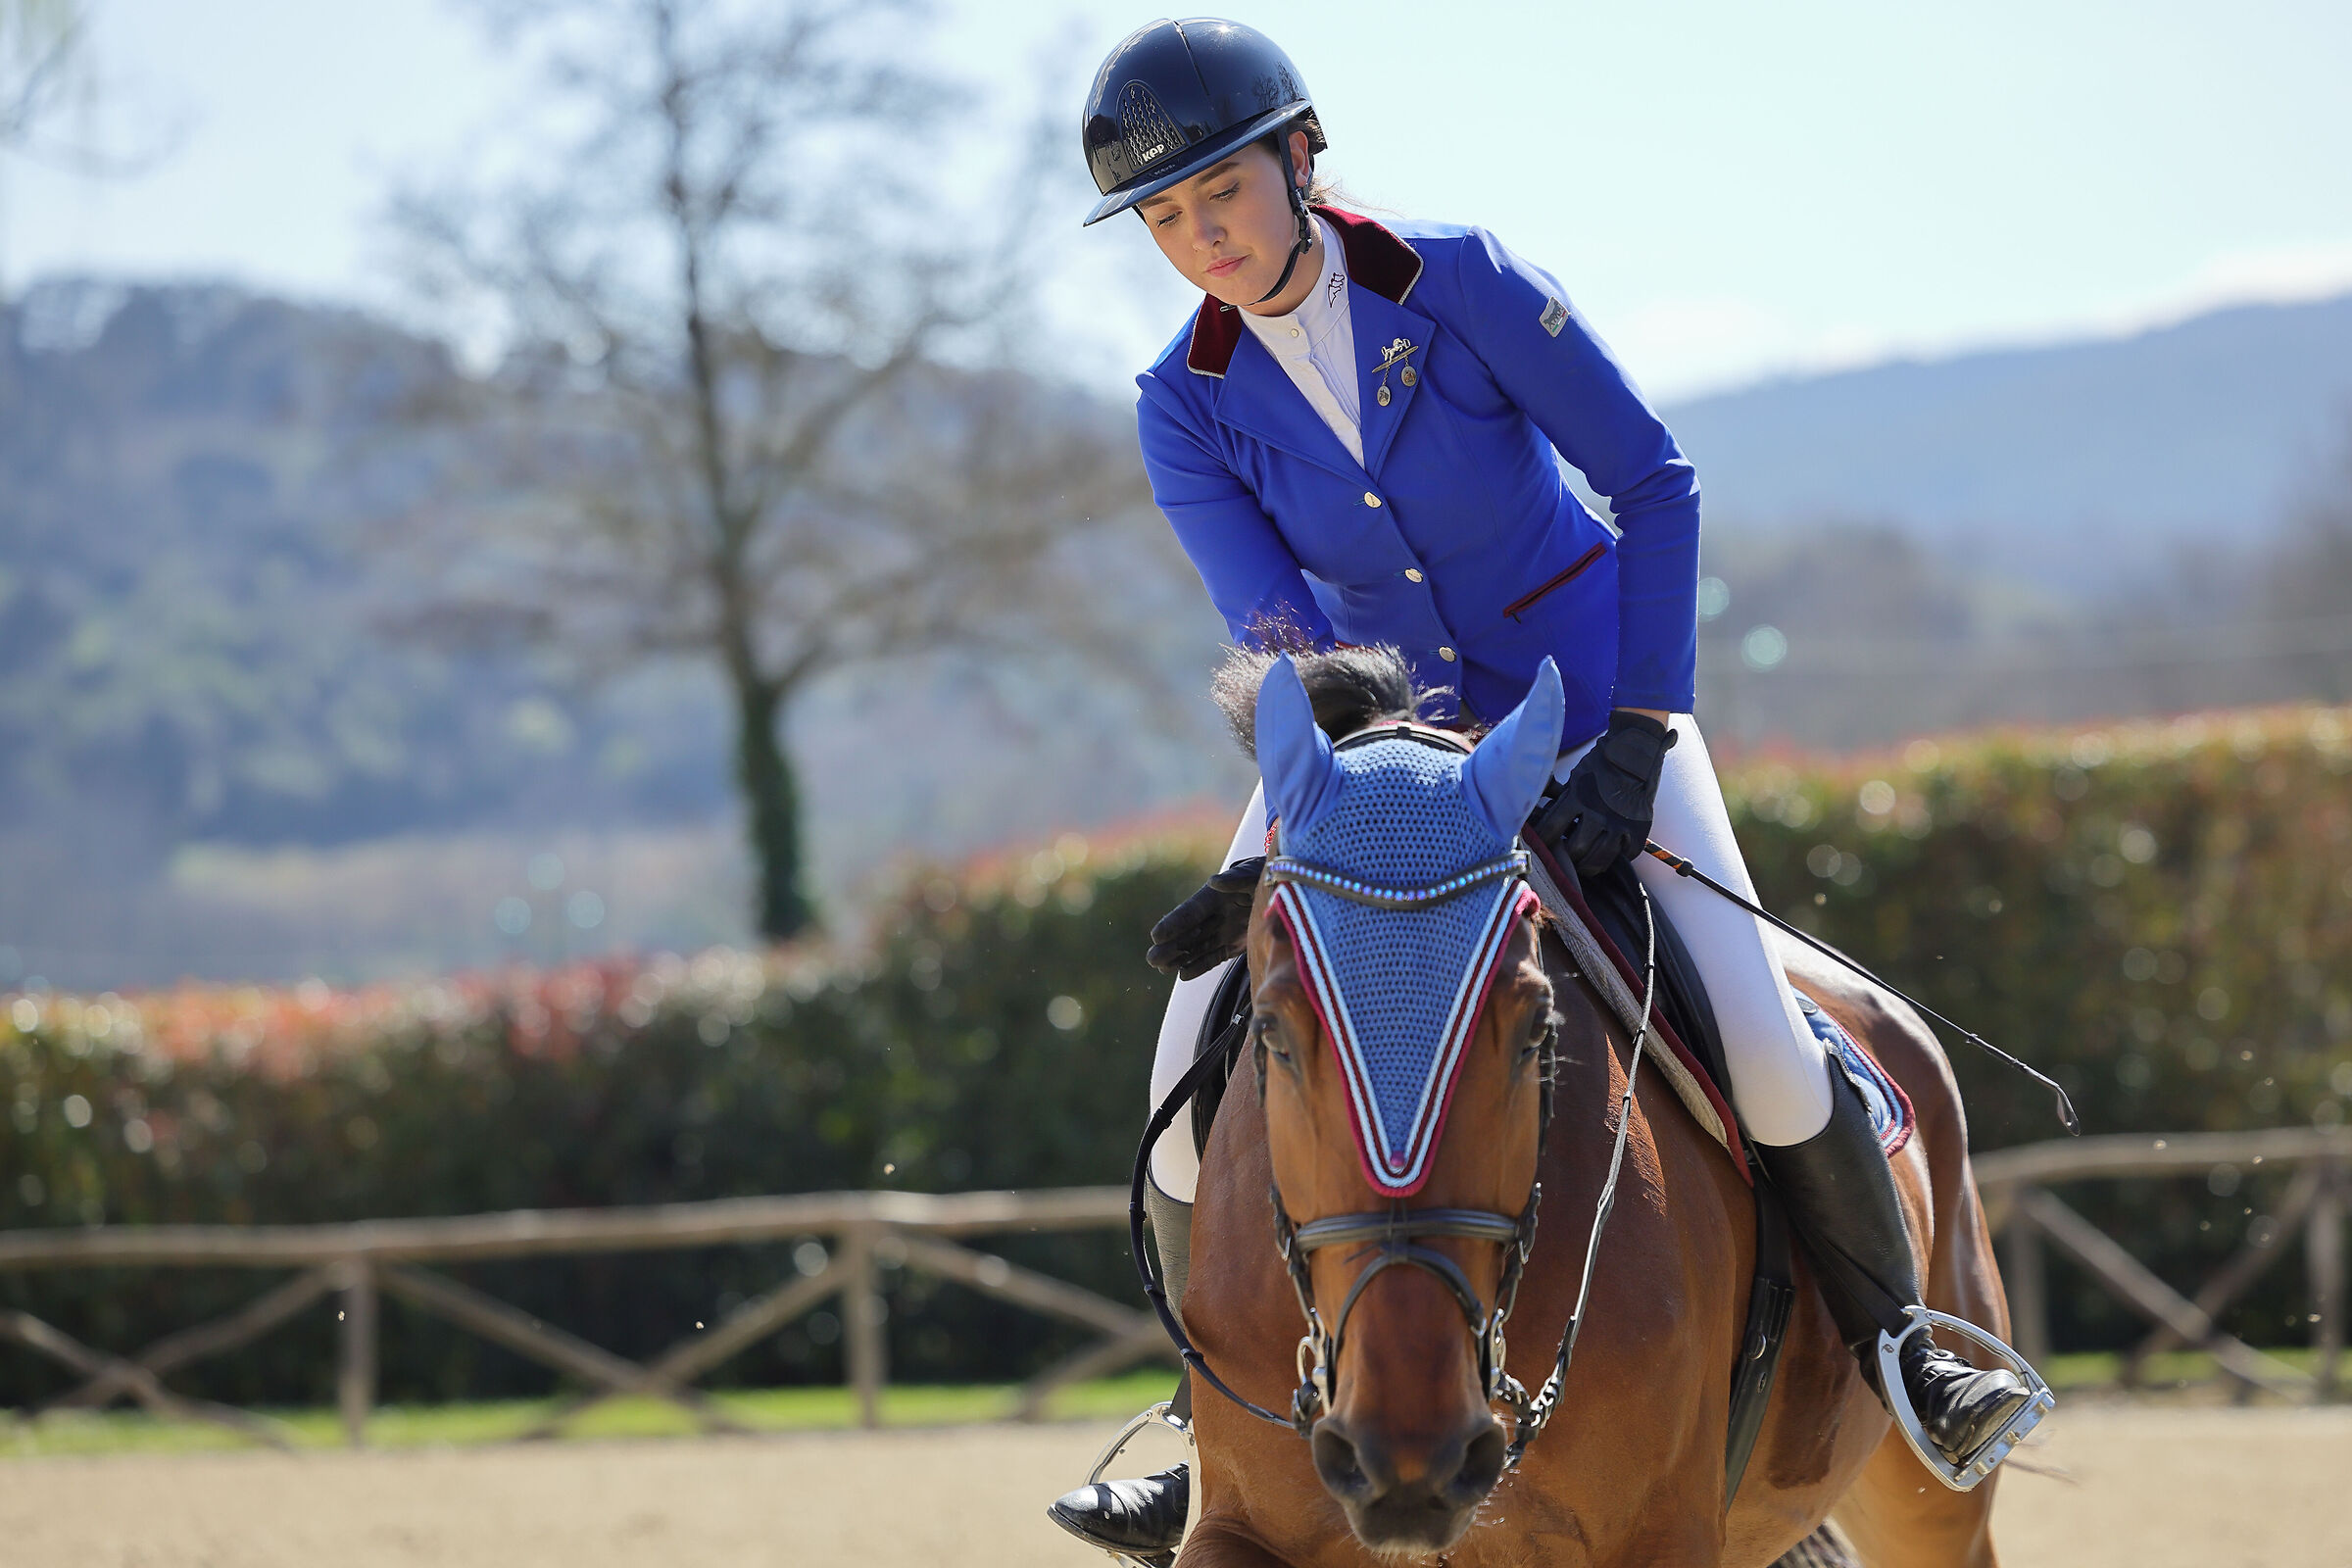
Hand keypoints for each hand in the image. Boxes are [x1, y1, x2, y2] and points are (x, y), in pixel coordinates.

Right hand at [1145, 857, 1264, 978]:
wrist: (1289, 888)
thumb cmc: (1271, 874)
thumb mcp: (1255, 873)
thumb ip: (1236, 879)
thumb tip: (1213, 881)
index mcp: (1215, 896)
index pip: (1190, 912)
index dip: (1173, 923)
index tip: (1156, 935)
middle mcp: (1215, 915)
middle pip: (1188, 933)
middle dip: (1170, 946)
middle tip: (1151, 959)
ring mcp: (1224, 931)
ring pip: (1197, 947)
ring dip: (1179, 958)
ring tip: (1162, 968)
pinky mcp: (1234, 944)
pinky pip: (1214, 956)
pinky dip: (1200, 965)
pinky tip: (1184, 974)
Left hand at [1532, 711, 1676, 878]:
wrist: (1635, 752)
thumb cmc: (1600, 763)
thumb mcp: (1574, 778)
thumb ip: (1562, 800)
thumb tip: (1542, 819)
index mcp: (1577, 798)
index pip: (1550, 830)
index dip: (1543, 841)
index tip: (1543, 845)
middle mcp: (1598, 814)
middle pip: (1575, 850)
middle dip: (1567, 856)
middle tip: (1566, 856)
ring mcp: (1620, 824)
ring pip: (1599, 859)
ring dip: (1588, 864)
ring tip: (1585, 863)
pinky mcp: (1638, 830)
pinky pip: (1625, 855)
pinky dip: (1617, 856)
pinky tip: (1611, 852)